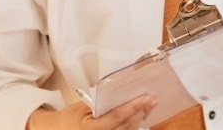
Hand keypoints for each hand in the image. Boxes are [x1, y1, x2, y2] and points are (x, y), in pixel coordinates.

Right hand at [27, 98, 155, 129]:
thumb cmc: (70, 118)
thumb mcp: (83, 107)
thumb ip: (102, 104)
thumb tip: (124, 95)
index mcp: (90, 129)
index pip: (116, 117)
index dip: (133, 107)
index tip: (146, 98)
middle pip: (125, 126)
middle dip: (140, 112)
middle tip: (152, 100)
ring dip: (139, 119)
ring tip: (148, 107)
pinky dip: (132, 127)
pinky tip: (139, 117)